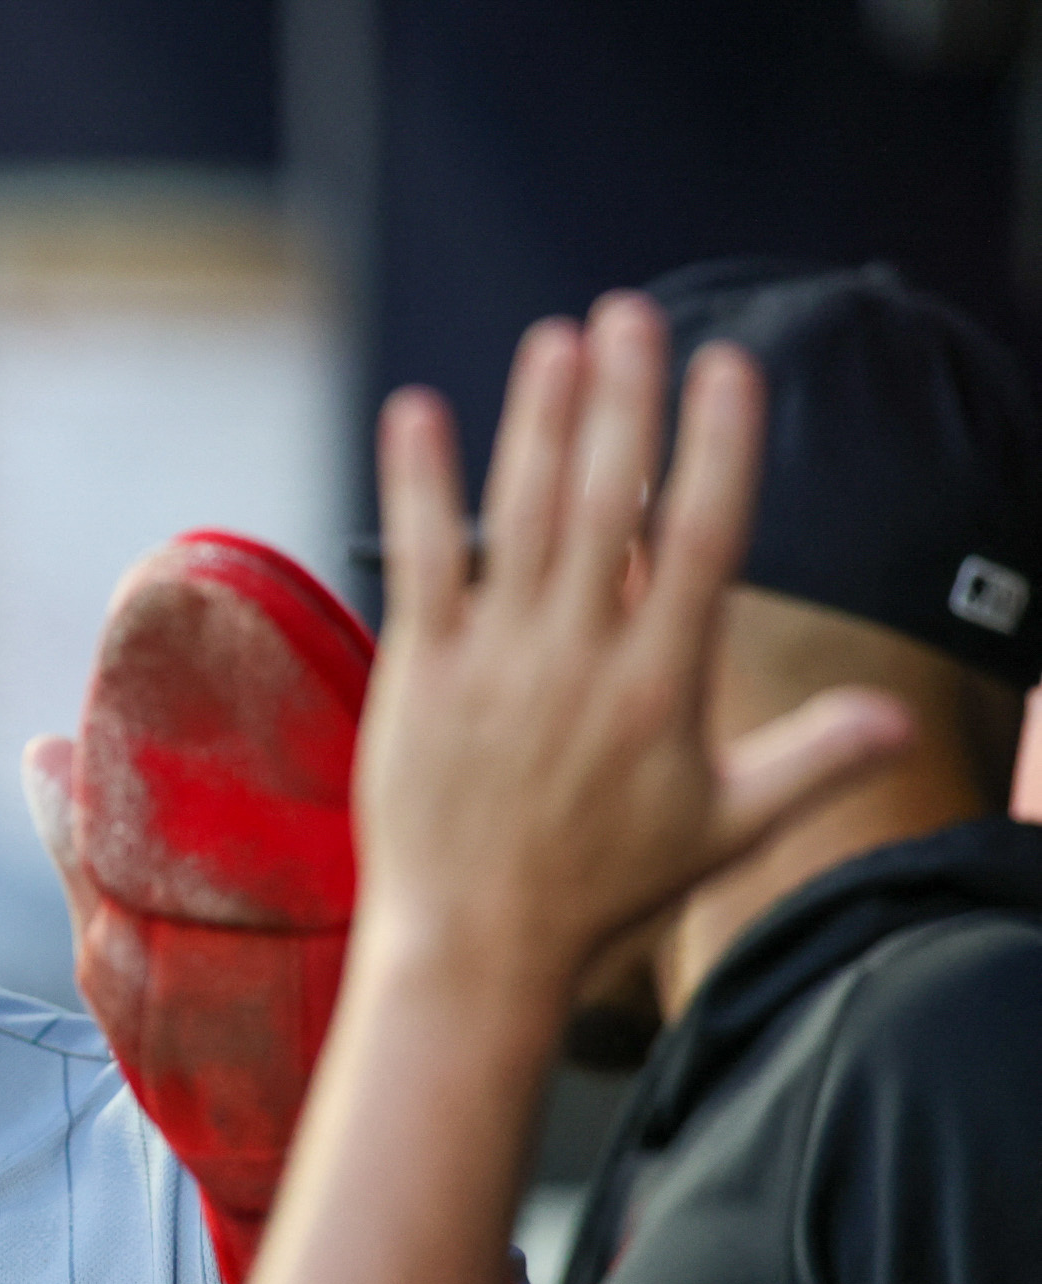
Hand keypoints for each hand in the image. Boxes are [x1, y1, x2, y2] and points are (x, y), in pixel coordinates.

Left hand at [359, 292, 910, 990]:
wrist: (477, 946)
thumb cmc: (603, 892)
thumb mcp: (725, 830)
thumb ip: (811, 760)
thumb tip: (893, 716)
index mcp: (662, 685)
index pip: (703, 539)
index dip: (718, 445)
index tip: (729, 368)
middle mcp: (581, 658)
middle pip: (608, 502)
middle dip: (624, 400)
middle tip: (634, 311)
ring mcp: (495, 661)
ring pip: (520, 515)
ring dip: (538, 420)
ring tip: (558, 339)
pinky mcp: (418, 673)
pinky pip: (417, 560)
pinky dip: (416, 484)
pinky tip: (417, 410)